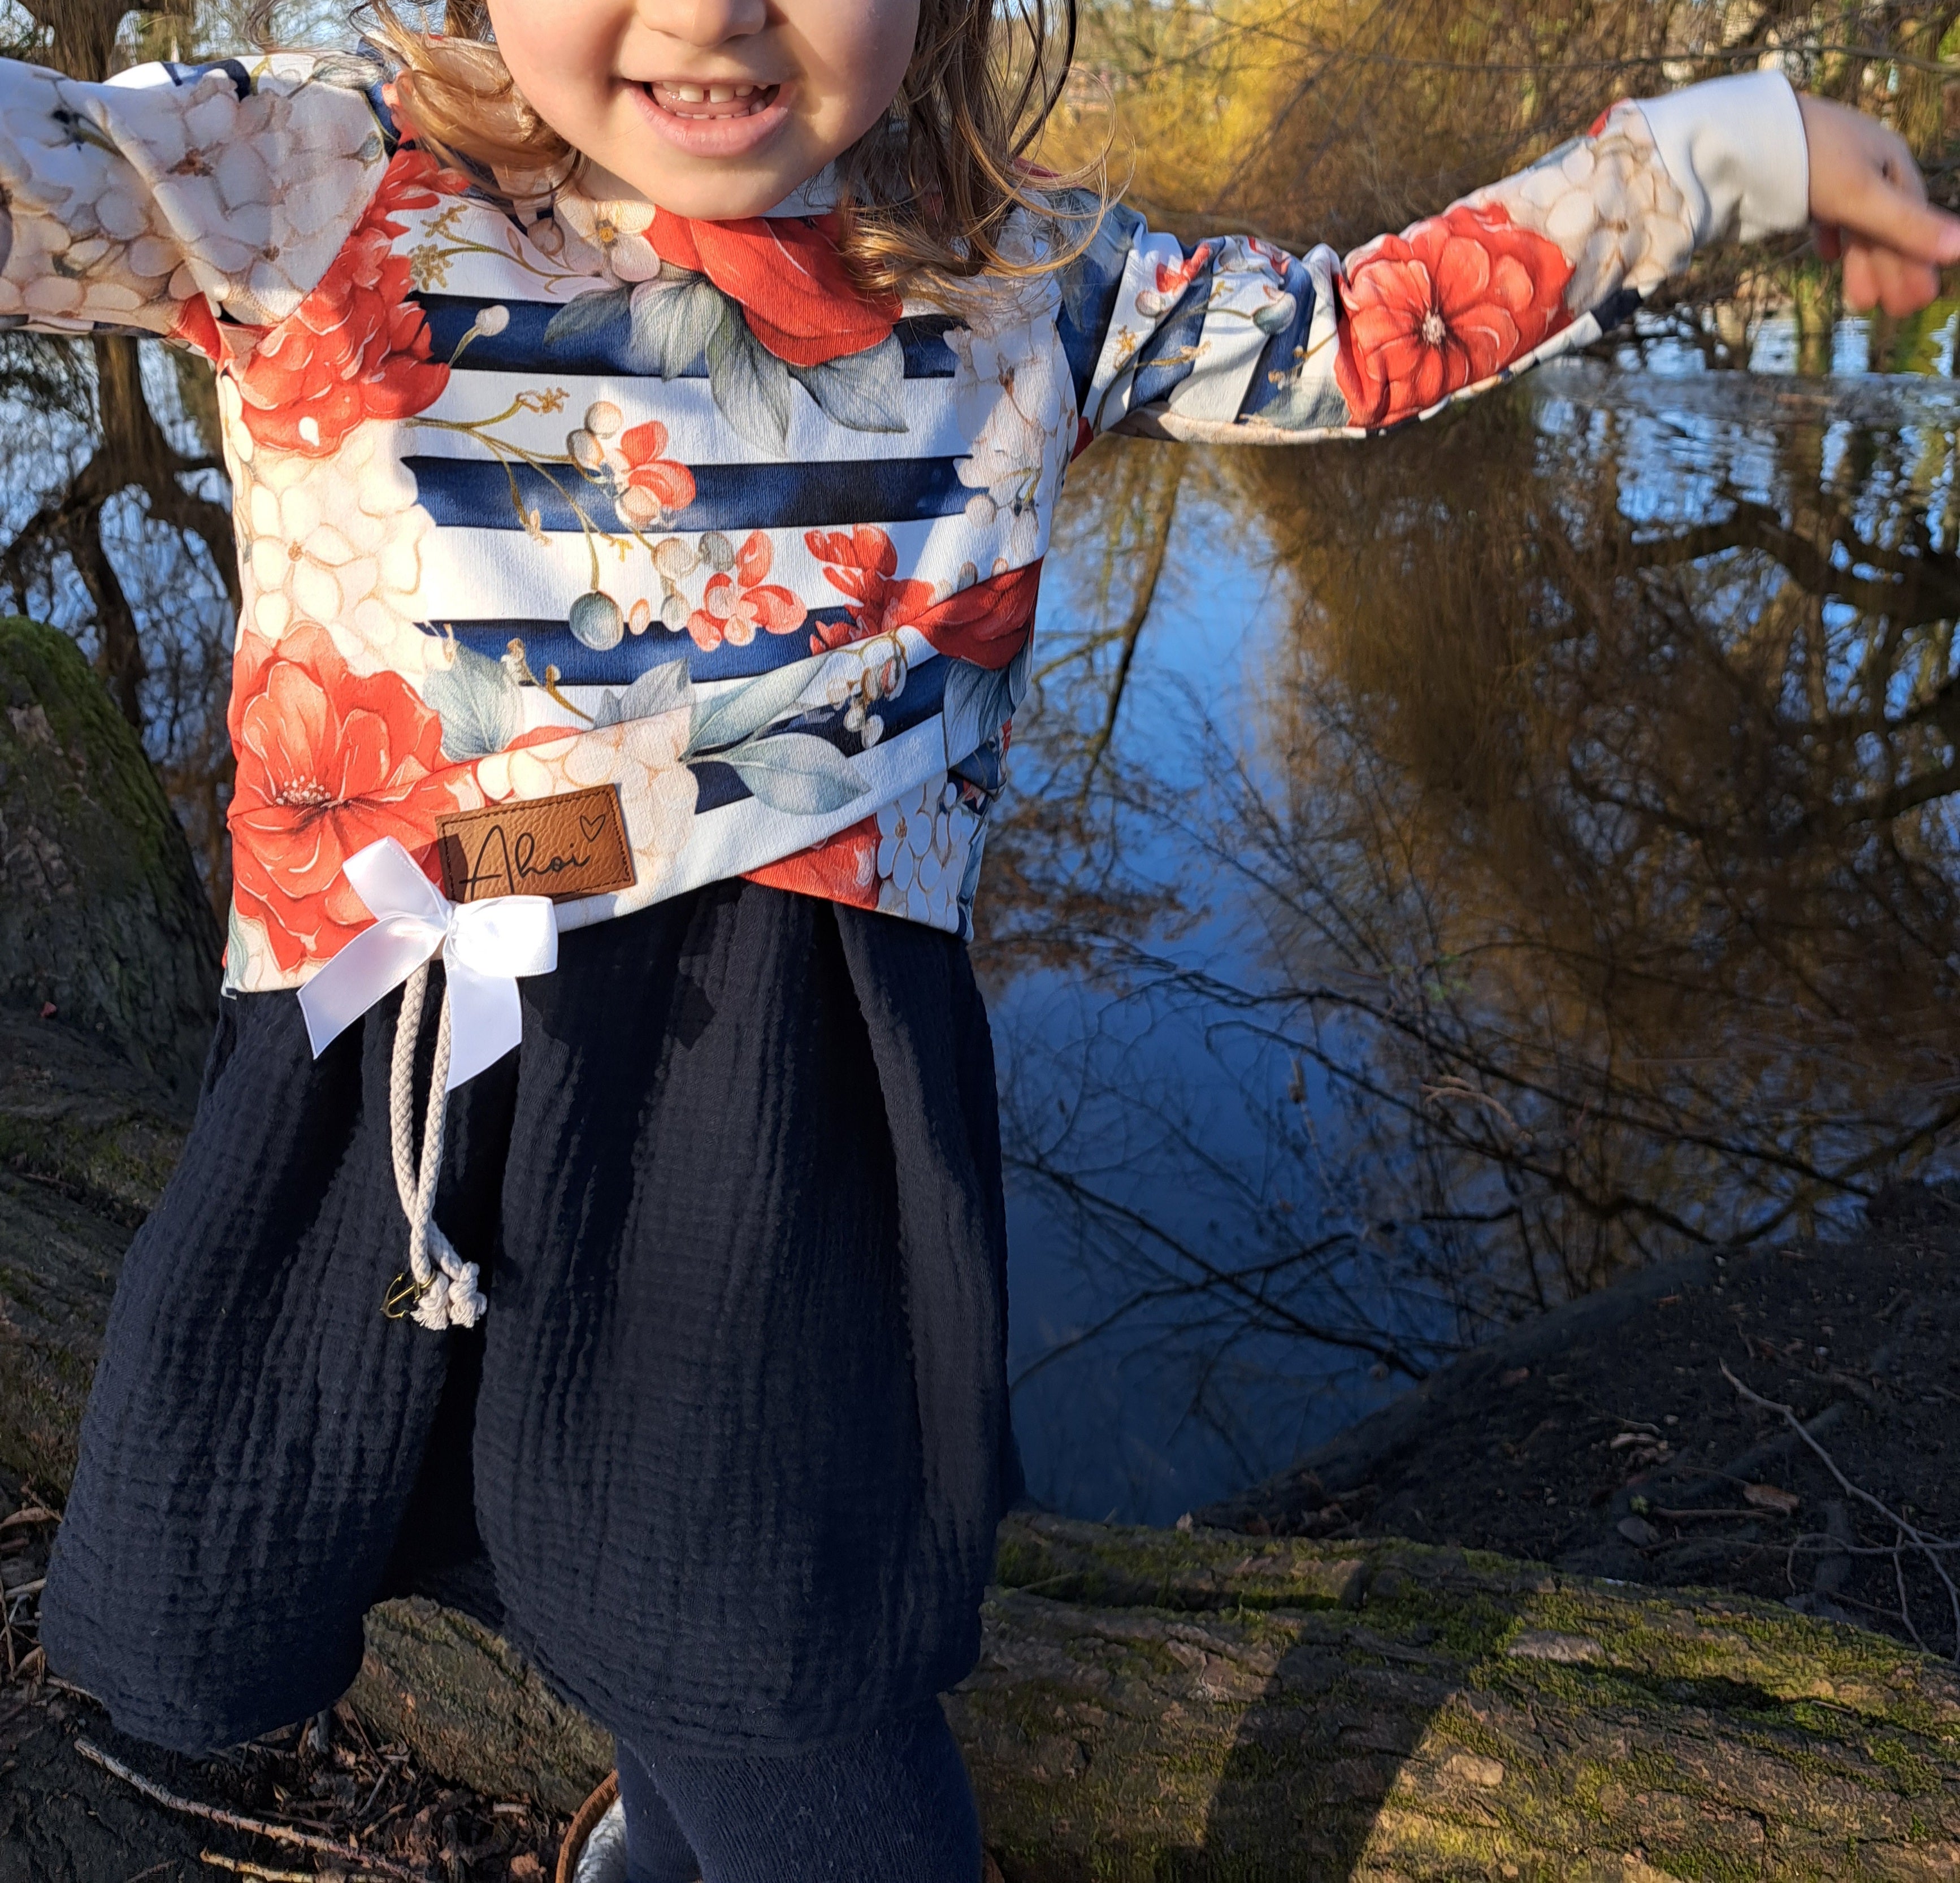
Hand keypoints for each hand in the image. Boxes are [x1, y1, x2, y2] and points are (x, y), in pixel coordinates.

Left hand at [1799, 92, 1959, 315]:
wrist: (1742, 136)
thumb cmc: (1809, 162)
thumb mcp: (1861, 197)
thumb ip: (1907, 225)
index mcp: (1890, 161)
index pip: (1913, 218)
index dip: (1917, 259)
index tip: (1919, 299)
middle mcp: (1867, 162)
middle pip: (1885, 225)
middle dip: (1891, 269)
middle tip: (1894, 311)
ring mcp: (1833, 169)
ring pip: (1856, 222)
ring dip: (1862, 262)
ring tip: (1862, 301)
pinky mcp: (1800, 178)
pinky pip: (1824, 211)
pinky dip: (1831, 236)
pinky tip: (1826, 257)